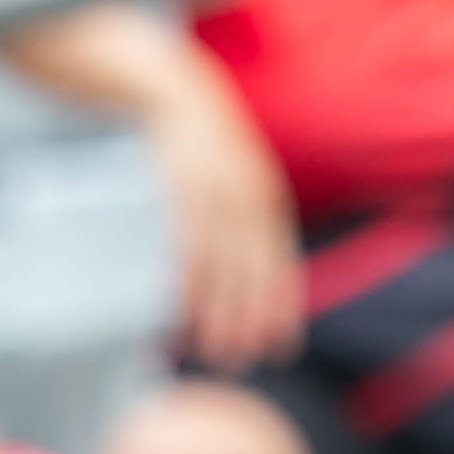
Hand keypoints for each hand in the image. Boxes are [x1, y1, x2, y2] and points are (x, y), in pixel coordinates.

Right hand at [148, 96, 303, 369]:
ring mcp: (216, 193)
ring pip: (224, 266)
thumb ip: (244, 215)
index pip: (280, 261)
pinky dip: (190, 282)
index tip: (281, 347)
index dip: (281, 305)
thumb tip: (241, 269)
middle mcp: (248, 197)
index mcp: (265, 196)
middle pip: (254, 270)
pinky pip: (191, 245)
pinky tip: (183, 313)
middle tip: (242, 362)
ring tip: (213, 352)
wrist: (172, 91)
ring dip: (219, 313)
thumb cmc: (203, 142)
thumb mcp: (236, 173)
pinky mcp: (182, 189)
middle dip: (250, 320)